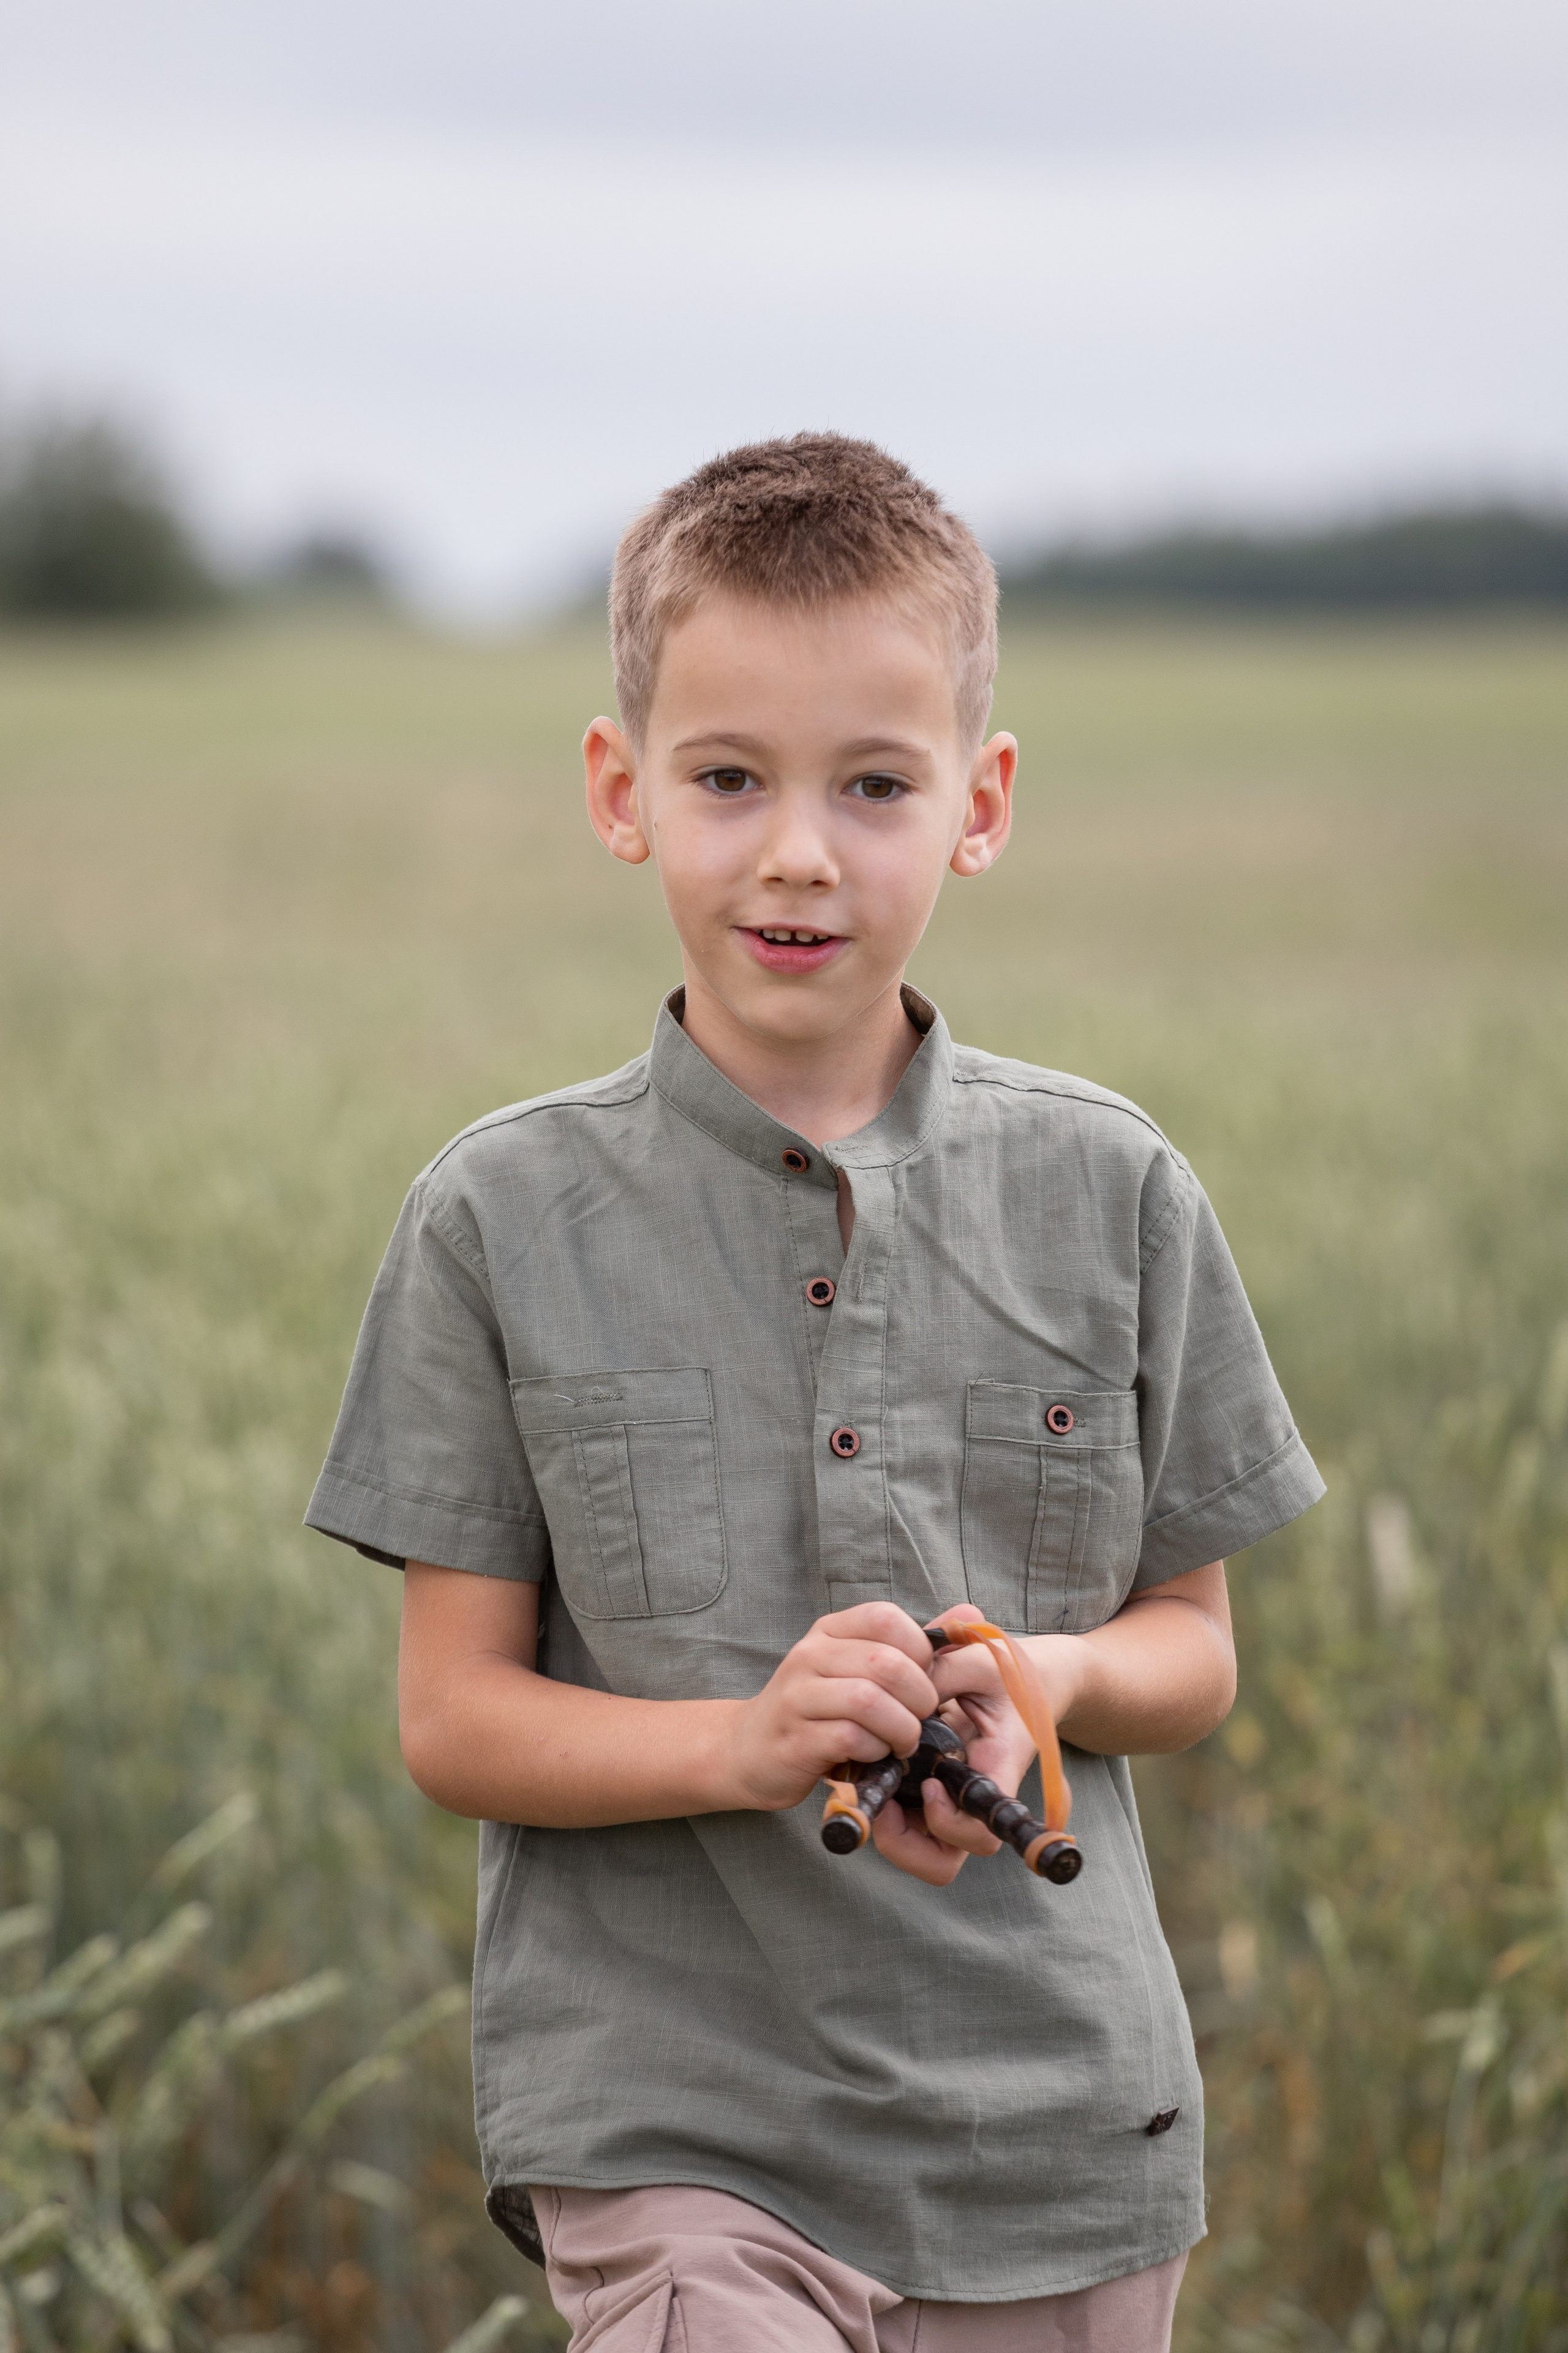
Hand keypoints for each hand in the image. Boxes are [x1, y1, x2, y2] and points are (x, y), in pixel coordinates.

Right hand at [724, 1603, 937, 1813]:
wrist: (748, 1749)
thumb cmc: (817, 1710)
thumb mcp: (855, 1669)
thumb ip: (910, 1648)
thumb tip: (970, 1613)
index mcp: (830, 1631)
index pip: (885, 1618)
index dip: (919, 1651)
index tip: (923, 1680)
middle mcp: (810, 1655)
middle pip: (885, 1662)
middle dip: (919, 1697)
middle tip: (920, 1719)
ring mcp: (797, 1697)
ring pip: (869, 1700)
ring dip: (901, 1728)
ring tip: (902, 1742)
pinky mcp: (795, 1739)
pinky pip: (850, 1738)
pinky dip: (875, 1750)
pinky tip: (872, 1755)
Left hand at [870, 1608, 1080, 1886]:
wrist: (1028, 1681)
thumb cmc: (1008, 1673)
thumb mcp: (980, 1662)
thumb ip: (943, 1671)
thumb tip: (898, 1686)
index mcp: (997, 1774)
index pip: (980, 1834)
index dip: (948, 1822)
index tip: (929, 1783)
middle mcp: (973, 1802)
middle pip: (941, 1862)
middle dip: (902, 1844)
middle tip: (885, 1801)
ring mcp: (951, 1803)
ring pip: (918, 1852)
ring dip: (888, 1830)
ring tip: (874, 1784)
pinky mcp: (930, 1793)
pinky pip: (905, 1822)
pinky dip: (883, 1807)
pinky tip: (873, 1769)